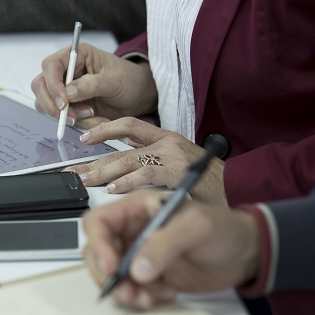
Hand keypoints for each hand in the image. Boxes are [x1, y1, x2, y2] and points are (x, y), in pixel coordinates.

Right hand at [30, 43, 157, 129]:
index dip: (52, 84)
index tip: (64, 102)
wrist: (138, 96)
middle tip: (73, 117)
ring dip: (68, 116)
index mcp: (75, 56)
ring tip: (93, 114)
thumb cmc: (128, 80)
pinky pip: (62, 119)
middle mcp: (65, 71)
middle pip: (40, 86)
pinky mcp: (69, 107)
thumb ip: (90, 85)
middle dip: (53, 105)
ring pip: (47, 105)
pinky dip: (79, 123)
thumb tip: (69, 93)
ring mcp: (64, 90)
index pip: (50, 65)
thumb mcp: (114, 80)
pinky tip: (97, 120)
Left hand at [69, 117, 227, 205]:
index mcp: (166, 138)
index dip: (104, 129)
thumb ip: (154, 167)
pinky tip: (112, 188)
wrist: (240, 186)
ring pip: (129, 159)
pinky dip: (127, 181)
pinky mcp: (178, 168)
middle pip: (122, 147)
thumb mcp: (178, 168)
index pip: (129, 125)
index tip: (84, 137)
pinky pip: (146, 173)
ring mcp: (172, 154)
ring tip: (86, 180)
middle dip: (95, 160)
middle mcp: (167, 142)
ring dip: (104, 171)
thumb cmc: (210, 183)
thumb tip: (126, 175)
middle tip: (74, 171)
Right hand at [83, 190, 259, 309]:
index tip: (111, 267)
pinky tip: (165, 295)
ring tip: (146, 299)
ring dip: (124, 291)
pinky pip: (132, 289)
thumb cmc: (225, 228)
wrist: (245, 254)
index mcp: (138, 209)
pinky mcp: (150, 276)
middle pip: (99, 253)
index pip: (100, 223)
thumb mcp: (196, 227)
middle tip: (126, 291)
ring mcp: (140, 255)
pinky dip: (141, 298)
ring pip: (112, 275)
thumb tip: (138, 268)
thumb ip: (165, 244)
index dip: (99, 244)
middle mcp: (133, 231)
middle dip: (107, 275)